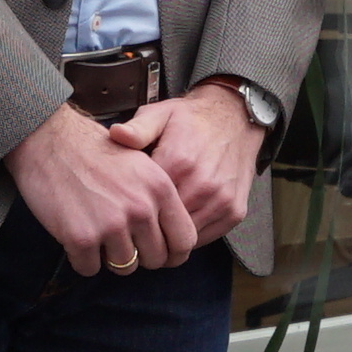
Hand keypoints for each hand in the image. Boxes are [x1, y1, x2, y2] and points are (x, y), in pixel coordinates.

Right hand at [7, 103, 196, 274]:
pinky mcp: (81, 237)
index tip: (160, 253)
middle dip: (139, 256)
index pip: (185, 240)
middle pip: (155, 260)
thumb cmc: (93, 151)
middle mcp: (141, 208)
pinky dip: (81, 259)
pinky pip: (89, 269)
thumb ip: (158, 199)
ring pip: (125, 267)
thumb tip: (170, 239)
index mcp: (160, 188)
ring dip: (109, 258)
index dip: (173, 254)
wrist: (48, 139)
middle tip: (119, 241)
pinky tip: (74, 234)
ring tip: (96, 233)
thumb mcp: (140, 164)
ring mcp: (111, 224)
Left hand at [114, 81, 270, 241]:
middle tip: (137, 220)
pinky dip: (190, 235)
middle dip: (149, 224)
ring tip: (157, 224)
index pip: (146, 201)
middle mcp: (203, 185)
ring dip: (170, 233)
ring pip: (185, 235)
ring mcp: (221, 201)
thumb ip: (138, 128)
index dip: (130, 207)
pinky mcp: (235, 211)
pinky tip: (179, 223)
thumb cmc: (192, 119)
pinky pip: (206, 237)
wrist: (235, 118)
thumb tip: (117, 134)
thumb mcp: (160, 114)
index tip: (123, 206)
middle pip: (164, 223)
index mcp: (179, 162)